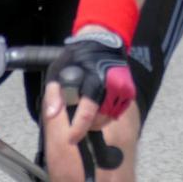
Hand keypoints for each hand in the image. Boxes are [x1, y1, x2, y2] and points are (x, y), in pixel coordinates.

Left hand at [42, 30, 134, 144]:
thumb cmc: (77, 57)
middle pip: (99, 119)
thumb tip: (53, 114)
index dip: (78, 130)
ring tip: (89, 110)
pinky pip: (118, 111)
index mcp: (93, 82)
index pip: (87, 113)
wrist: (102, 42)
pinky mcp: (130, 91)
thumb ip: (54, 95)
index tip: (72, 139)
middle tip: (79, 119)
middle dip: (87, 124)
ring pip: (109, 117)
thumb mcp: (58, 72)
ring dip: (98, 119)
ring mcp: (123, 89)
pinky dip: (108, 113)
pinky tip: (100, 105)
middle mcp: (111, 86)